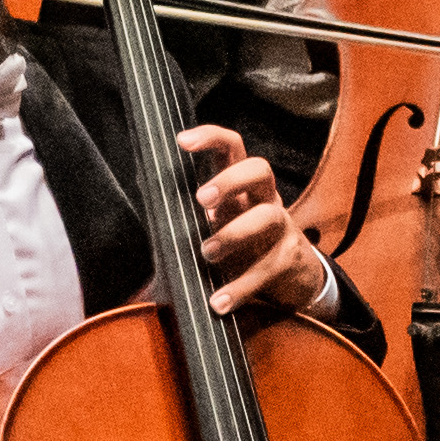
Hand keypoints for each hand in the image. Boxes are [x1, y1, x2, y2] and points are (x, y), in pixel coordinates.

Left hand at [187, 124, 329, 319]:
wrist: (295, 280)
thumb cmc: (246, 248)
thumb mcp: (221, 227)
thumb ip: (191, 220)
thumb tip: (144, 215)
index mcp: (243, 189)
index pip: (233, 149)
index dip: (211, 138)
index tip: (182, 141)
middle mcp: (265, 200)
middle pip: (259, 170)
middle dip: (230, 180)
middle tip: (202, 199)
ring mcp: (282, 228)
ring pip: (267, 216)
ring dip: (234, 233)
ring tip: (208, 253)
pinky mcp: (289, 258)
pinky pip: (267, 268)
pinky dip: (240, 287)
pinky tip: (219, 302)